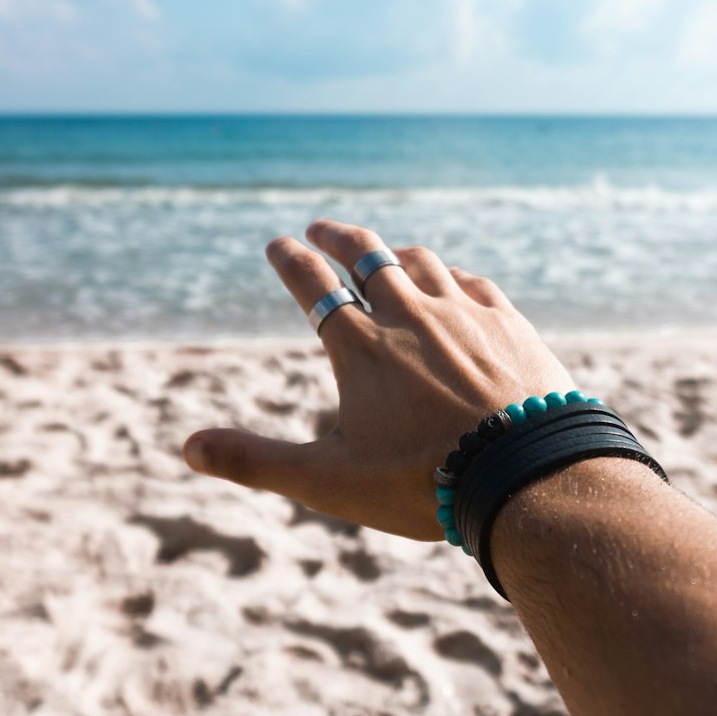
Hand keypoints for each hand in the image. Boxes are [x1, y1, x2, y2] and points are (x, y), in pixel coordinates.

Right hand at [183, 219, 573, 539]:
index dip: (291, 260)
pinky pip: (472, 282)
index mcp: (360, 348)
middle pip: (367, 256)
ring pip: (421, 262)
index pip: (312, 285)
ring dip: (394, 252)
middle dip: (338, 238)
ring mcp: (464, 313)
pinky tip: (452, 280)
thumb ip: (256, 461)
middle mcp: (409, 315)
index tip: (278, 244)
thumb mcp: (329, 481)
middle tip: (322, 230)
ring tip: (384, 252)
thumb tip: (187, 448)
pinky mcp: (510, 323)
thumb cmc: (423, 485)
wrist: (528, 476)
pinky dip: (451, 275)